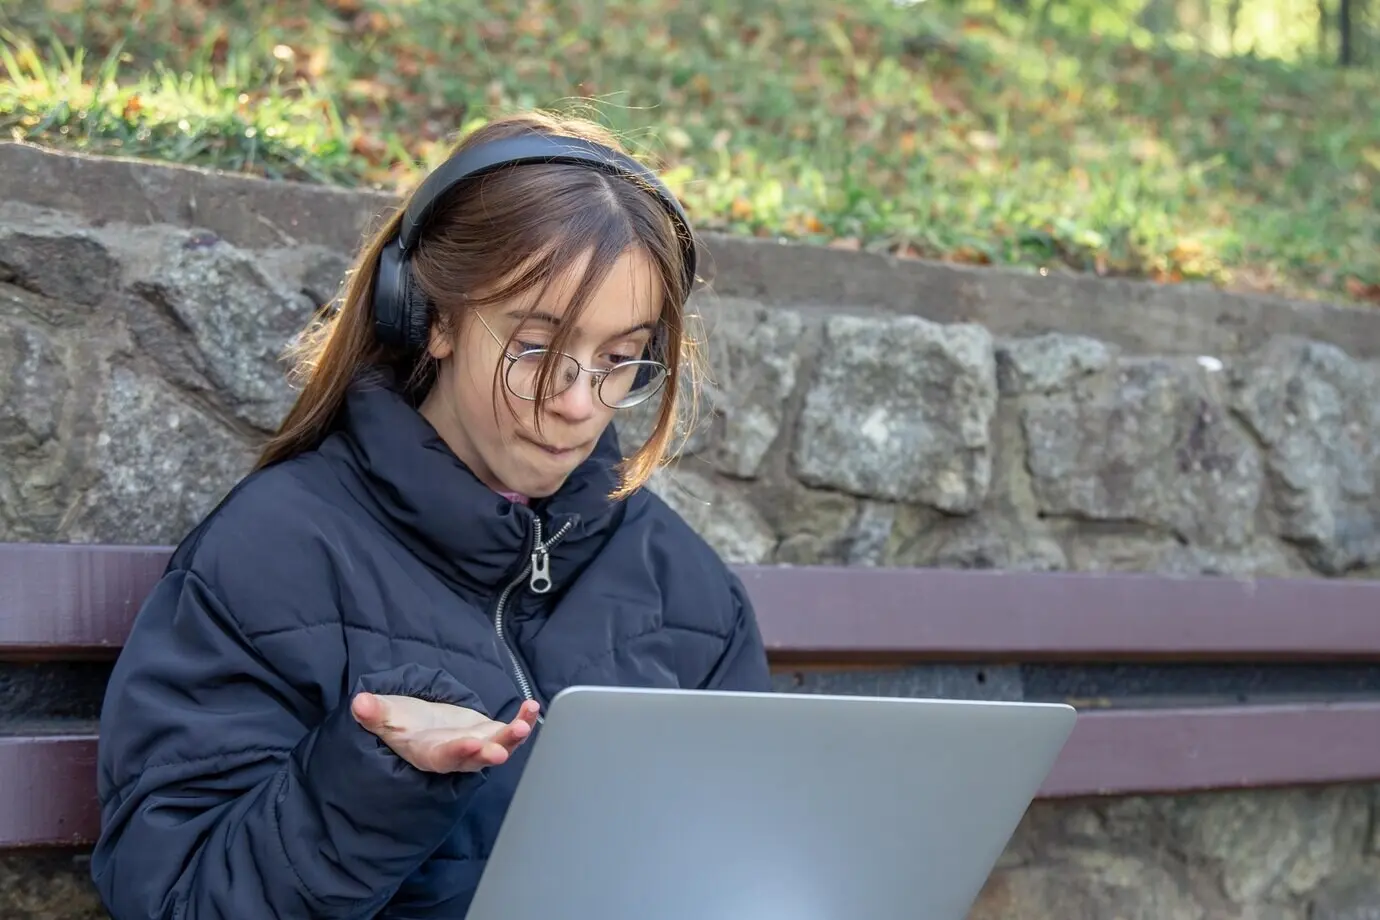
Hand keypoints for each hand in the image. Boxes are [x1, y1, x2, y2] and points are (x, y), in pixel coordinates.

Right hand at [351, 693, 539, 773]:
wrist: (418, 725)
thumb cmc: (400, 723)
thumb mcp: (385, 716)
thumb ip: (375, 713)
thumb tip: (359, 703)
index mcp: (430, 754)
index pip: (445, 758)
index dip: (458, 753)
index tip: (470, 745)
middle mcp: (457, 755)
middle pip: (476, 759)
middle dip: (490, 753)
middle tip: (503, 750)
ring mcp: (477, 745)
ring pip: (499, 746)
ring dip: (514, 736)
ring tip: (526, 719)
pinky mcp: (490, 734)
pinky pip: (511, 731)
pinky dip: (523, 720)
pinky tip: (532, 706)